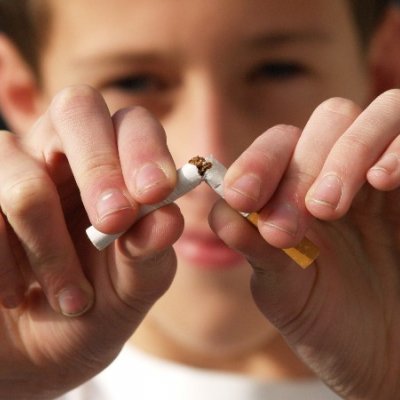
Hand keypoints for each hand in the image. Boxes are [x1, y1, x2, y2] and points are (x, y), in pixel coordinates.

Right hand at [0, 85, 181, 398]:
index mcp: (115, 167)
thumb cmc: (94, 308)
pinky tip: (18, 295)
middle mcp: (62, 153)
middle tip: (112, 222)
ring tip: (72, 299)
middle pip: (77, 108)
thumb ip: (151, 252)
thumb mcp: (132, 287)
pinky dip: (8, 268)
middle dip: (99, 168)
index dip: (144, 149)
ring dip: (52, 250)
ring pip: (26, 180)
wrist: (34, 352)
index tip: (154, 193)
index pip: (134, 124)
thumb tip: (168, 219)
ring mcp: (9, 168)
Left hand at [209, 90, 399, 398]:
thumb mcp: (283, 290)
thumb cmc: (329, 322)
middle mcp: (344, 174)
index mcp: (299, 192)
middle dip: (304, 166)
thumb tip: (222, 214)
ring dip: (349, 152)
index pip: (279, 146)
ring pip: (380, 113)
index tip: (241, 198)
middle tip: (293, 222)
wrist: (386, 356)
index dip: (257, 162)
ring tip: (328, 207)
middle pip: (329, 120)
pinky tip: (384, 180)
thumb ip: (254, 249)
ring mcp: (389, 179)